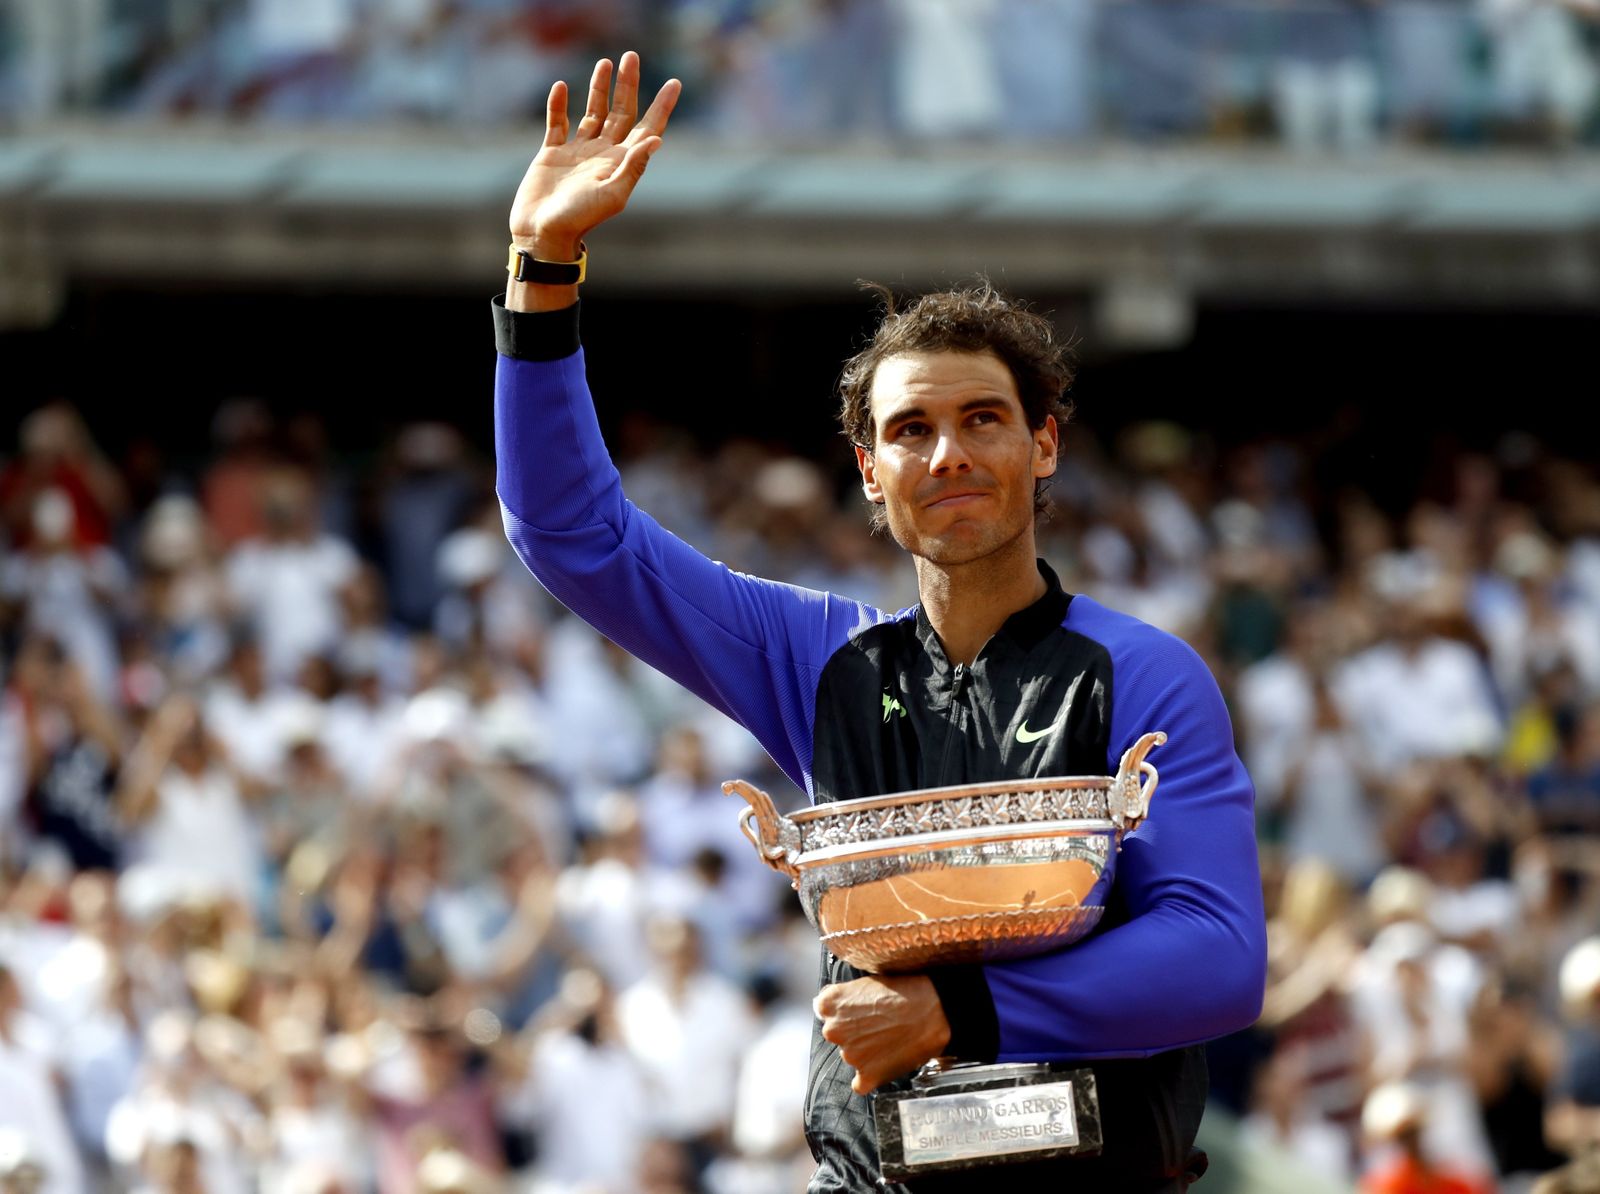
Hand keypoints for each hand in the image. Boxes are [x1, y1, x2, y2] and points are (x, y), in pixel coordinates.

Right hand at [510, 51, 680, 259]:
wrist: (543, 233)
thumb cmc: (579, 219)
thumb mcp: (612, 194)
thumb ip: (633, 166)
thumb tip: (656, 139)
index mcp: (621, 163)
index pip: (647, 128)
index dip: (661, 107)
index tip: (675, 83)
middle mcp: (603, 154)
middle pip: (620, 113)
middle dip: (627, 86)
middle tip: (631, 56)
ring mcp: (578, 152)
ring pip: (592, 113)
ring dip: (599, 88)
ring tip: (605, 63)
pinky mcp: (552, 153)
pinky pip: (557, 122)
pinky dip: (559, 104)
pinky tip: (562, 87)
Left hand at [815, 975, 951, 1094]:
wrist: (936, 1011)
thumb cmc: (904, 991)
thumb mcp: (866, 981)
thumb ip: (842, 995)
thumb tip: (827, 1004)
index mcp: (828, 1004)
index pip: (825, 1012)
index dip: (845, 1012)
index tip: (861, 1012)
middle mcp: (833, 1031)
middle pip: (838, 1036)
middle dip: (854, 1033)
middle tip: (879, 1025)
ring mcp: (849, 1055)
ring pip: (852, 1056)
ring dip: (866, 1052)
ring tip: (890, 1039)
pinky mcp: (867, 1076)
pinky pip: (861, 1082)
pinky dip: (871, 1075)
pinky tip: (887, 1060)